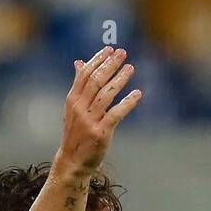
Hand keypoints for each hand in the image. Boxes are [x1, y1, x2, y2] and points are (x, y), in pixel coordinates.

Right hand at [57, 47, 141, 174]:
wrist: (73, 161)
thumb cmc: (76, 133)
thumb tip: (79, 62)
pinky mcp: (100, 132)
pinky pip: (116, 114)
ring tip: (131, 68)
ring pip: (106, 94)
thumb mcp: (73, 108)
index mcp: (72, 99)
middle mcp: (79, 108)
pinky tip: (137, 94)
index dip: (97, 60)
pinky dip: (127, 102)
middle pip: (96, 81)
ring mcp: (89, 120)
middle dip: (109, 65)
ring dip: (120, 79)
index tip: (109, 49)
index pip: (85, 74)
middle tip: (122, 53)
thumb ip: (78, 85)